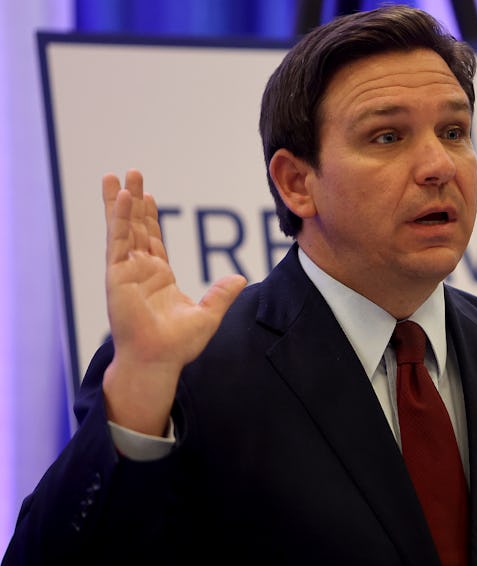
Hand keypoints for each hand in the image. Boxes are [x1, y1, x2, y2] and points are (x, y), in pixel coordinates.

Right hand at [101, 169, 246, 434]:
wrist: (159, 360)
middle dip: (134, 200)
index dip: (149, 217)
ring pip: (123, 229)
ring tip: (117, 176)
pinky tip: (123, 198)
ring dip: (121, 202)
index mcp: (158, 277)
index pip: (152, 239)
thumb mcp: (208, 315)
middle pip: (135, 227)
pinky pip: (119, 242)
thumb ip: (221, 294)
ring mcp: (126, 272)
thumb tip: (240, 278)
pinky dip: (120, 219)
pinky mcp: (117, 276)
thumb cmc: (178, 345)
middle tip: (132, 173)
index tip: (146, 195)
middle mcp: (140, 271)